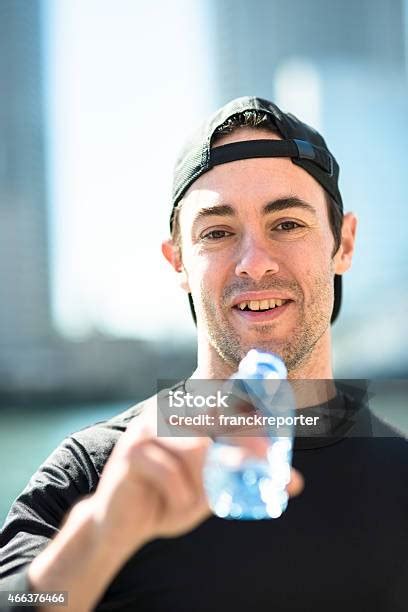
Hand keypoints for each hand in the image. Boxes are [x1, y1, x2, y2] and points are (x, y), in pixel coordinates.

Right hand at [90, 406, 303, 560]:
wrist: (126, 524)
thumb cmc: (171, 497)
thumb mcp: (214, 489)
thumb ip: (247, 478)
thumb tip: (295, 482)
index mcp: (189, 414)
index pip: (225, 401)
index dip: (253, 407)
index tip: (276, 425)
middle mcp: (170, 412)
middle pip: (217, 420)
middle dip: (246, 445)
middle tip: (270, 465)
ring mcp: (148, 428)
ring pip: (196, 446)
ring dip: (205, 480)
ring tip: (198, 499)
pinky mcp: (131, 451)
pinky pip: (169, 470)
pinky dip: (180, 493)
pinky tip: (176, 503)